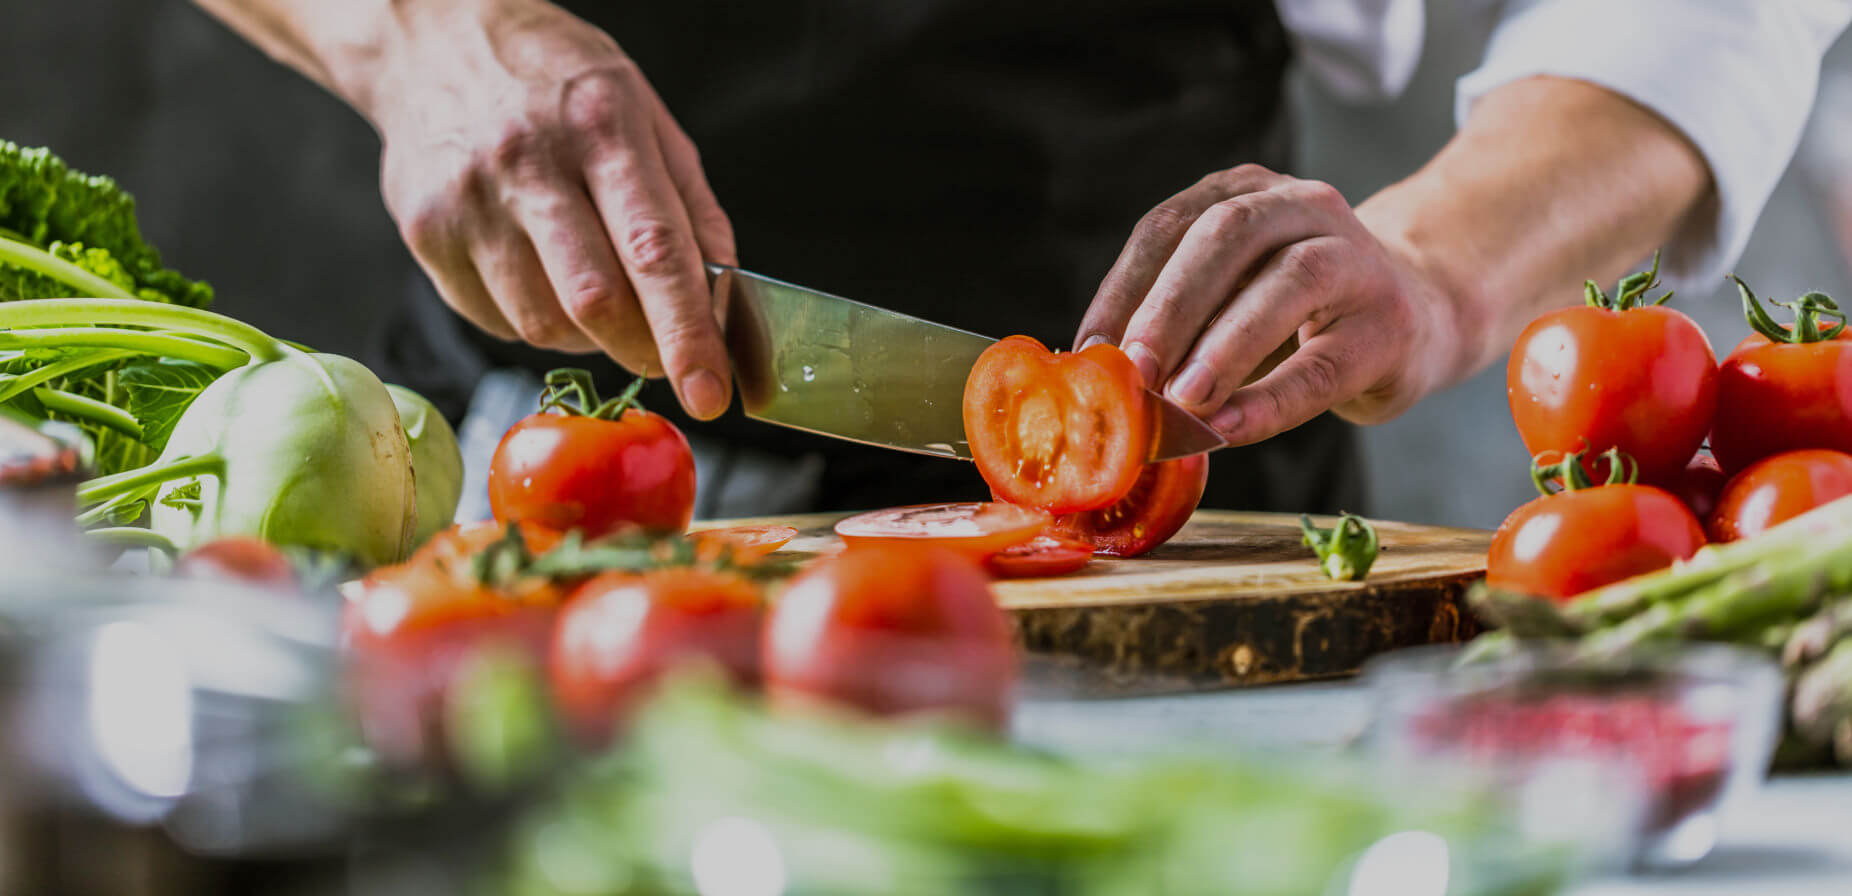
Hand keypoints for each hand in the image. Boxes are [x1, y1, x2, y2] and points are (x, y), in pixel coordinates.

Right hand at [366, 0, 734, 417]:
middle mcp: (528, 163)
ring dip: (588, 336)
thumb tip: (721, 302)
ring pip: (542, 324)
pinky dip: (534, 321)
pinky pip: (496, 321)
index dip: (687, 334)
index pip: (654, 252)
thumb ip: (691, 209)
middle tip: (663, 356)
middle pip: (594, 302)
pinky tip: (539, 274)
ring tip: (593, 289)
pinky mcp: (425, 234)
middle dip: (642, 350)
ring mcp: (467, 202)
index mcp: (601, 126)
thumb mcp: (645, 115)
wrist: (432, 41)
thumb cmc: (554, 81)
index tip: (710, 393)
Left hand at [1074, 164, 1468, 444]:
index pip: (1170, 225)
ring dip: (1223, 345)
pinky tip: (1228, 429)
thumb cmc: (1297, 314)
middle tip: (1132, 369)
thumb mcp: (1231, 297)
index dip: (1123, 287)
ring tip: (1180, 400)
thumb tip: (1096, 376)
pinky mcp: (1388, 324)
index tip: (1088, 348)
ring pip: (1287, 284)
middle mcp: (1302, 206)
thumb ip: (1174, 323)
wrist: (1419, 315)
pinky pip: (1323, 363)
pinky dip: (1270, 400)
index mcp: (1245, 193)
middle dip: (1170, 305)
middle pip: (1227, 236)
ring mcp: (1355, 257)